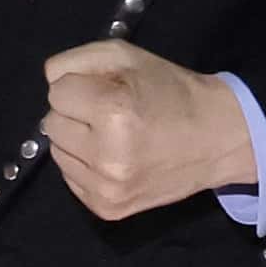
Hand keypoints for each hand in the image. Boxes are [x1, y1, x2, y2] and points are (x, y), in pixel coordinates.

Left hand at [42, 40, 256, 222]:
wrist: (216, 139)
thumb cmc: (170, 92)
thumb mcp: (127, 56)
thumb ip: (77, 61)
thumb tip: (49, 83)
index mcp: (114, 111)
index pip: (56, 92)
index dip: (81, 85)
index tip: (108, 90)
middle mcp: (107, 155)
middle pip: (52, 124)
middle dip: (75, 113)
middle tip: (110, 113)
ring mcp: (107, 188)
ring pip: (57, 153)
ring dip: (77, 141)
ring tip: (113, 136)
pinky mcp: (107, 209)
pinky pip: (69, 178)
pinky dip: (85, 166)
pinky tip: (114, 159)